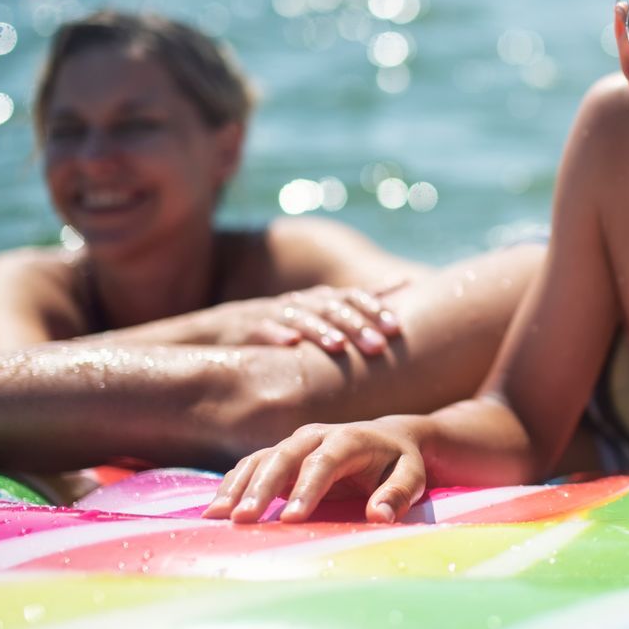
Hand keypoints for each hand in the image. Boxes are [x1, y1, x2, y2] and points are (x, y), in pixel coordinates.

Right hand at [202, 416, 428, 523]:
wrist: (389, 437)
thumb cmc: (400, 462)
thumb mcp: (412, 476)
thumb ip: (398, 493)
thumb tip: (379, 516)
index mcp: (349, 439)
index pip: (324, 463)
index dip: (307, 489)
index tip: (290, 519)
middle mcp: (316, 436)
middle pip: (283, 458)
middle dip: (261, 489)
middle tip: (243, 520)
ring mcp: (294, 443)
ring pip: (260, 460)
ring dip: (238, 487)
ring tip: (217, 517)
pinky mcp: (280, 454)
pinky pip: (251, 466)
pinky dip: (232, 485)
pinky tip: (216, 510)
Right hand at [246, 284, 404, 355]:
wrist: (223, 328)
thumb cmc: (283, 322)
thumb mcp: (320, 311)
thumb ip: (358, 300)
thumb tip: (404, 281)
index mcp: (320, 300)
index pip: (352, 298)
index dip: (375, 309)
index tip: (397, 328)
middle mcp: (300, 302)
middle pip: (332, 309)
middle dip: (357, 326)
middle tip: (379, 346)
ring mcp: (273, 314)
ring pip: (300, 319)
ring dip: (321, 332)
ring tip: (339, 347)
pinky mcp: (246, 329)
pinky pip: (261, 330)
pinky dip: (275, 335)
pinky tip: (290, 344)